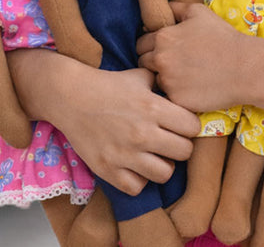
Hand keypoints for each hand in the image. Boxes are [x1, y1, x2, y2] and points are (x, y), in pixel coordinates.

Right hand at [9, 50, 198, 194]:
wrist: (71, 97)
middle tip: (169, 140)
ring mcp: (125, 155)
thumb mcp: (140, 76)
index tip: (181, 124)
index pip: (192, 127)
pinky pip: (137, 187)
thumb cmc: (109, 84)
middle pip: (184, 152)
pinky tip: (134, 165)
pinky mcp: (109, 170)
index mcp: (153, 108)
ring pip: (165, 174)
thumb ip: (163, 85)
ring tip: (153, 155)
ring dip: (162, 164)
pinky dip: (138, 179)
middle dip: (180, 146)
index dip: (189, 125)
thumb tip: (184, 92)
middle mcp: (142, 133)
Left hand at [137, 1, 247, 112]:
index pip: (141, 43)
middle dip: (153, 61)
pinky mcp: (176, 100)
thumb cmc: (222, 37)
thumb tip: (162, 9)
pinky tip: (190, 88)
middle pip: (143, 62)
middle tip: (173, 62)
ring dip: (163, 77)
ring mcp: (167, 82)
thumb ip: (175, 8)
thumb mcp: (199, 12)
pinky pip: (167, 97)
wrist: (244, 67)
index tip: (166, 48)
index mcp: (162, 37)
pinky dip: (175, 93)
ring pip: (154, 80)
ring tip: (183, 75)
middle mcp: (160, 59)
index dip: (151, 45)